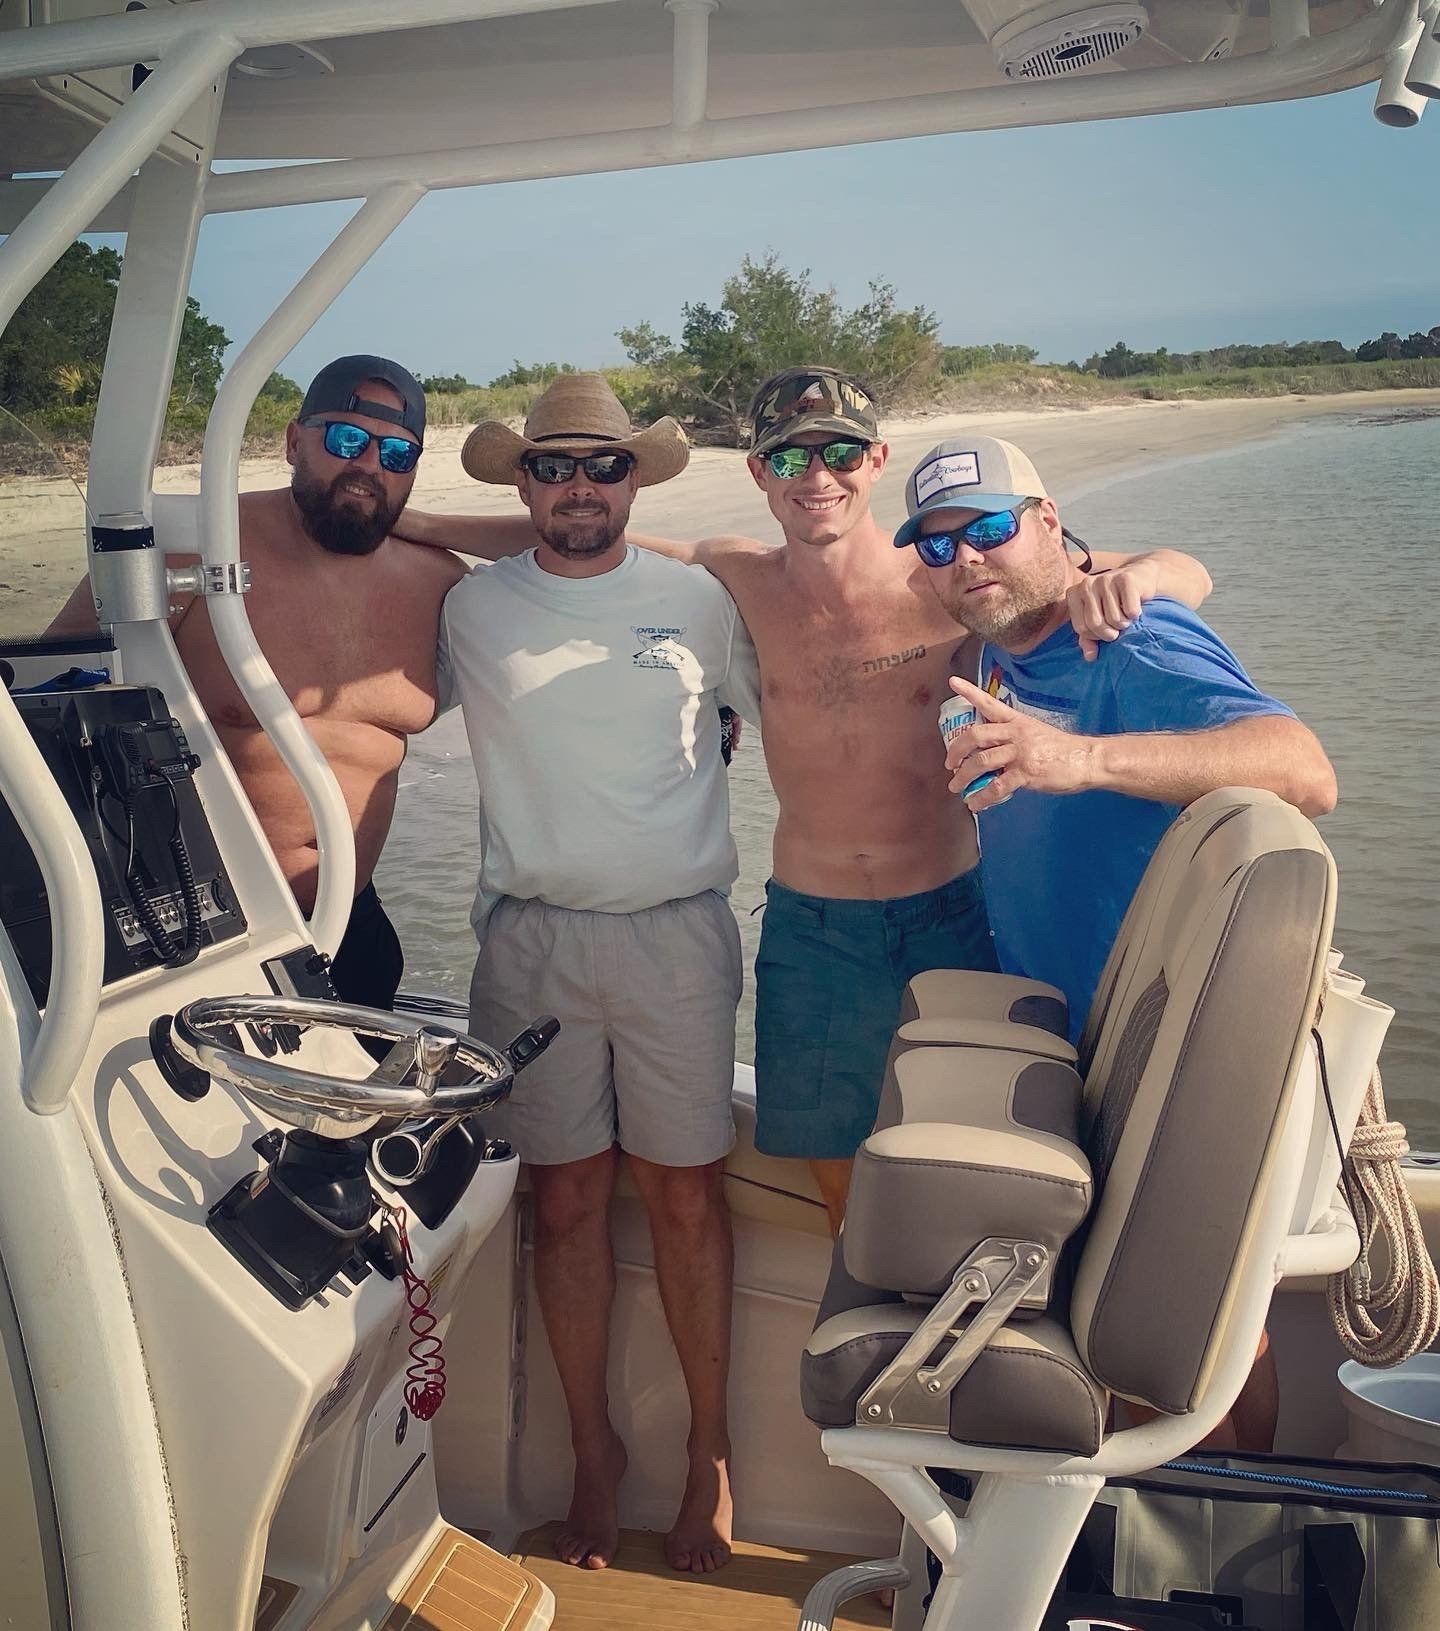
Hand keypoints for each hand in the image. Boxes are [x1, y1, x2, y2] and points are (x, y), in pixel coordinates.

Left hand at [945, 677, 1097, 810]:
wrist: (1087, 759)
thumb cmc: (1062, 749)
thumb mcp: (1035, 733)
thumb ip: (1012, 739)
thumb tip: (988, 754)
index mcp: (1017, 721)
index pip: (990, 703)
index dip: (970, 692)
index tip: (953, 682)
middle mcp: (1016, 733)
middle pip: (976, 735)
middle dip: (957, 750)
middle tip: (949, 763)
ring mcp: (1021, 753)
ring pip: (981, 762)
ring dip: (963, 776)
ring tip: (956, 786)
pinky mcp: (1027, 772)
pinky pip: (996, 787)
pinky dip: (981, 797)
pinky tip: (975, 804)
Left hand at [1066, 559, 1154, 660]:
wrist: (1140, 578)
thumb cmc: (1115, 603)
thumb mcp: (1098, 620)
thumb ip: (1088, 639)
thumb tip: (1090, 657)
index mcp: (1073, 594)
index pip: (1081, 628)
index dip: (1095, 636)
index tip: (1105, 630)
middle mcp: (1086, 584)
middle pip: (1095, 624)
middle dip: (1110, 633)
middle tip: (1118, 627)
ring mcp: (1105, 579)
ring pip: (1114, 619)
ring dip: (1124, 624)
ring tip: (1126, 615)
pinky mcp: (1126, 579)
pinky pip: (1130, 611)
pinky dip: (1135, 615)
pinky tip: (1134, 607)